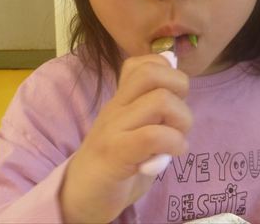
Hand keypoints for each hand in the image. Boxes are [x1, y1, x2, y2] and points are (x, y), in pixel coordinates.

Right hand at [59, 53, 191, 222]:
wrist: (79, 196)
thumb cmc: (115, 165)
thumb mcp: (135, 129)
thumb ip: (154, 112)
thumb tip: (178, 92)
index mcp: (121, 98)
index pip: (142, 62)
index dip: (168, 71)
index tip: (174, 95)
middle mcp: (116, 106)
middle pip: (152, 72)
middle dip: (179, 87)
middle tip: (178, 115)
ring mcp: (114, 127)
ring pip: (160, 101)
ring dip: (181, 120)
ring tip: (177, 138)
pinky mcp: (116, 153)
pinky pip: (153, 136)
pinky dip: (174, 143)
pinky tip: (173, 153)